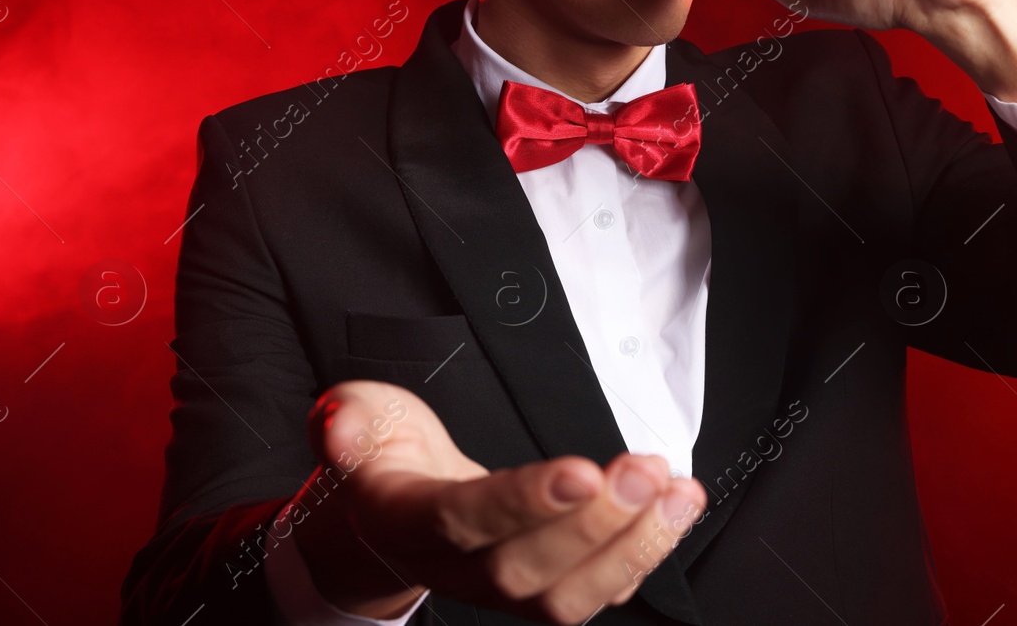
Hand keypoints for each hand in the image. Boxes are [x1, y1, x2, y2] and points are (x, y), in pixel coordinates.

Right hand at [288, 380, 706, 623]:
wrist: (388, 511)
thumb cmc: (383, 455)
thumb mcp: (355, 418)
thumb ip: (346, 419)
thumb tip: (338, 426)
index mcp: (406, 520)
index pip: (466, 521)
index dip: (524, 503)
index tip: (582, 471)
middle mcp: (455, 569)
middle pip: (526, 570)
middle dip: (594, 523)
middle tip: (643, 471)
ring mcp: (502, 588)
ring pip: (568, 598)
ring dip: (635, 546)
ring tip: (677, 491)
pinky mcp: (544, 588)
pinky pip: (598, 590)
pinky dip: (646, 552)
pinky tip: (678, 506)